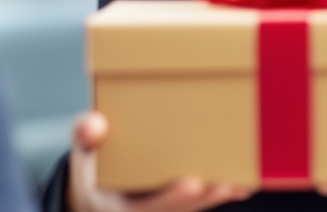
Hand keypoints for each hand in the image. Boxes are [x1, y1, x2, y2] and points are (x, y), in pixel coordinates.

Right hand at [66, 111, 252, 211]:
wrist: (101, 185)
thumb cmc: (95, 160)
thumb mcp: (83, 150)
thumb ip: (85, 135)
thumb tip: (92, 124)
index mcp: (118, 206)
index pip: (146, 207)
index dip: (171, 197)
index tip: (192, 183)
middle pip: (179, 209)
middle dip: (205, 197)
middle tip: (228, 183)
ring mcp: (165, 209)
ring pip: (194, 207)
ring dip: (218, 195)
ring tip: (242, 182)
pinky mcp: (179, 204)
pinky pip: (201, 201)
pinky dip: (220, 192)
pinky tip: (243, 183)